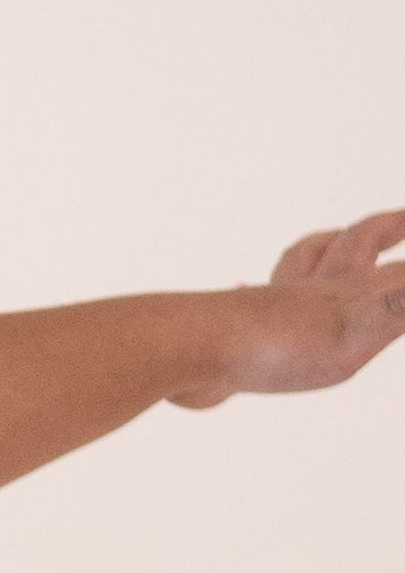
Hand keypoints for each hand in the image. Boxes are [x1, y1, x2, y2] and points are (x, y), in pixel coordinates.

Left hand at [168, 208, 404, 406]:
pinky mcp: (231, 340)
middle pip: (347, 244)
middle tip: (401, 220)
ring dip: (316, 254)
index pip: (400, 265)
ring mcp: (266, 311)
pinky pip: (249, 311)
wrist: (190, 352)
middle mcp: (305, 287)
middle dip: (380, 230)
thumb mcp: (362, 325)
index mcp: (342, 285)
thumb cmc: (276, 341)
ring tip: (326, 247)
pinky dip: (254, 297)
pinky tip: (242, 294)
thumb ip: (404, 299)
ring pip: (295, 268)